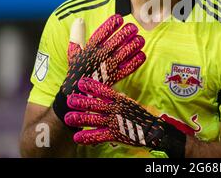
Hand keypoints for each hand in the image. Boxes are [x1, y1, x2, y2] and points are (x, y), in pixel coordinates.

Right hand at [53, 14, 145, 122]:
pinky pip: (126, 69)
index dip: (110, 26)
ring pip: (122, 54)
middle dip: (125, 34)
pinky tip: (142, 55)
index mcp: (89, 50)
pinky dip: (134, 62)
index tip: (118, 18)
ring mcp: (107, 68)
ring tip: (140, 39)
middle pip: (114, 43)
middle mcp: (99, 58)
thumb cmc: (77, 69)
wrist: (76, 93)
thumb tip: (79, 19)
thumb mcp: (74, 51)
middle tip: (134, 28)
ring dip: (132, 46)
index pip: (100, 34)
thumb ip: (77, 35)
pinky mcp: (114, 78)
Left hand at [64, 78, 186, 157]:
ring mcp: (115, 122)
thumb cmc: (139, 114)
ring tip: (68, 117)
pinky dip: (87, 136)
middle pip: (95, 104)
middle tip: (69, 100)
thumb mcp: (128, 101)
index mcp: (119, 99)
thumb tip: (106, 91)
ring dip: (80, 118)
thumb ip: (116, 97)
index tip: (80, 82)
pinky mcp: (115, 134)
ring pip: (94, 119)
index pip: (103, 90)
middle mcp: (116, 109)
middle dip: (81, 102)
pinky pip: (99, 136)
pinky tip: (77, 137)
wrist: (152, 130)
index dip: (91, 86)